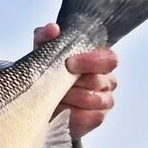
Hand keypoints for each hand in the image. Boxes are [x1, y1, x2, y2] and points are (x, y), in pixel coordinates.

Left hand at [34, 22, 117, 138]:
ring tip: (53, 97)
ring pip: (92, 100)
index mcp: (99, 61)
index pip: (109, 58)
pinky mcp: (96, 118)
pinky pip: (89, 117)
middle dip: (72, 82)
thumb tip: (53, 29)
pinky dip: (71, 114)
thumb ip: (45, 37)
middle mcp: (107, 80)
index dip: (91, 61)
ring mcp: (104, 101)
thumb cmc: (46, 72)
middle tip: (54, 84)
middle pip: (98, 80)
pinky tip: (58, 111)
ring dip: (68, 98)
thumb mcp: (41, 52)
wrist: (39, 101)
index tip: (69, 63)